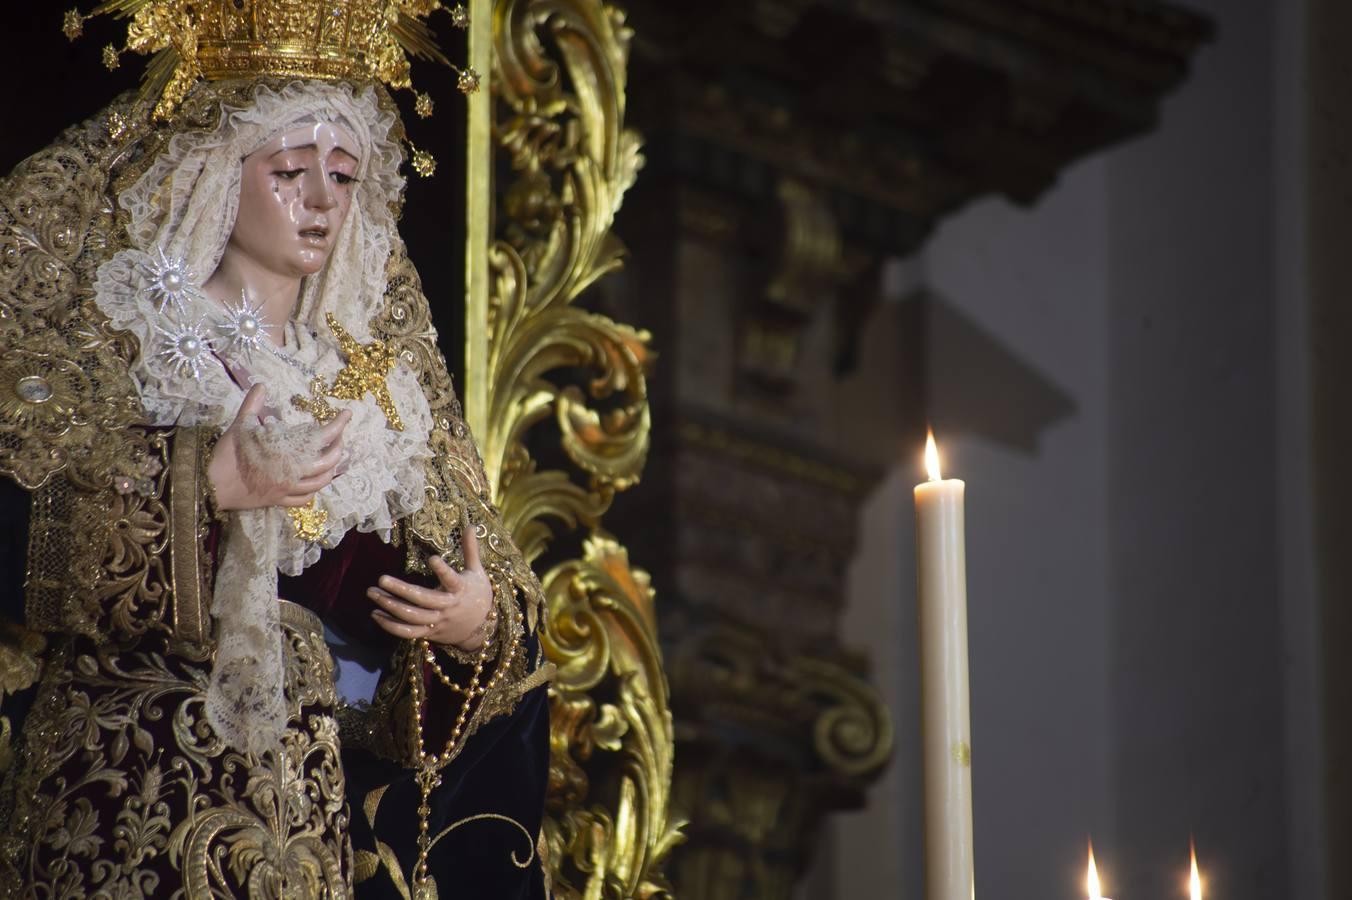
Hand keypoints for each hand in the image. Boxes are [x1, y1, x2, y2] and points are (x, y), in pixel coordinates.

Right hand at [208, 384, 350, 510]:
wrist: (212, 484)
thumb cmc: (228, 453)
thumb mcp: (241, 424)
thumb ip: (253, 404)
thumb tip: (261, 384)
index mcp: (289, 452)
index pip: (325, 436)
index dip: (339, 424)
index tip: (347, 414)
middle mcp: (294, 472)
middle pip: (329, 462)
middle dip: (339, 448)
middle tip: (339, 438)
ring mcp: (288, 489)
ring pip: (320, 483)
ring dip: (330, 471)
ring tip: (331, 461)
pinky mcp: (278, 501)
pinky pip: (303, 500)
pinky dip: (312, 492)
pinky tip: (312, 485)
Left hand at [367, 516, 492, 650]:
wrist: (481, 629)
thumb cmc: (478, 594)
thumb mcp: (477, 571)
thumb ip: (470, 549)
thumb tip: (471, 525)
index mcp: (460, 590)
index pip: (452, 580)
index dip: (443, 570)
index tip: (432, 558)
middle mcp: (448, 607)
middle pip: (423, 599)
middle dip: (401, 590)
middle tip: (381, 579)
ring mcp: (437, 621)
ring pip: (412, 617)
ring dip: (391, 606)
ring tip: (373, 593)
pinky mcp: (429, 632)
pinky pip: (408, 632)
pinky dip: (391, 626)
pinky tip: (376, 614)